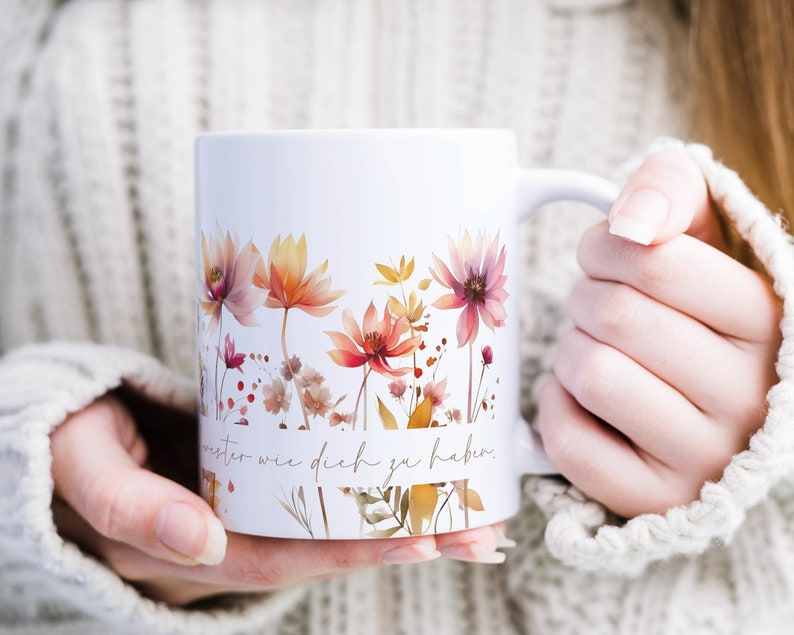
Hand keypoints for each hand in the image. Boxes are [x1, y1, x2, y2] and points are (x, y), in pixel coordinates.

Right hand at [50, 394, 510, 606]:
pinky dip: (368, 482)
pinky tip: (415, 470)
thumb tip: (203, 541)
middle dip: (400, 539)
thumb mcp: (84, 470)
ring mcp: (250, 500)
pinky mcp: (259, 466)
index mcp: (196, 545)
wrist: (68, 425)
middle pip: (326, 544)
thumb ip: (131, 508)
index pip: (285, 556)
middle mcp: (233, 532)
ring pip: (331, 517)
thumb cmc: (70, 444)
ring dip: (400, 514)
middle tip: (476, 529)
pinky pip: (320, 481)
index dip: (351, 551)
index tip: (419, 537)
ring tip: (472, 509)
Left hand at [537, 149, 782, 517]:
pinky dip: (555, 407)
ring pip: (591, 374)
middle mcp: (750, 396)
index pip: (655, 261)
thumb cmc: (685, 307)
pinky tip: (580, 398)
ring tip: (595, 350)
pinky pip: (569, 440)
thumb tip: (630, 221)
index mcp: (769, 322)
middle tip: (595, 307)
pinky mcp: (653, 497)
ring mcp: (704, 457)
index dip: (603, 249)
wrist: (696, 397)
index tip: (603, 258)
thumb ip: (671, 188)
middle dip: (583, 298)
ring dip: (570, 351)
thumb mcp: (697, 232)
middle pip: (615, 316)